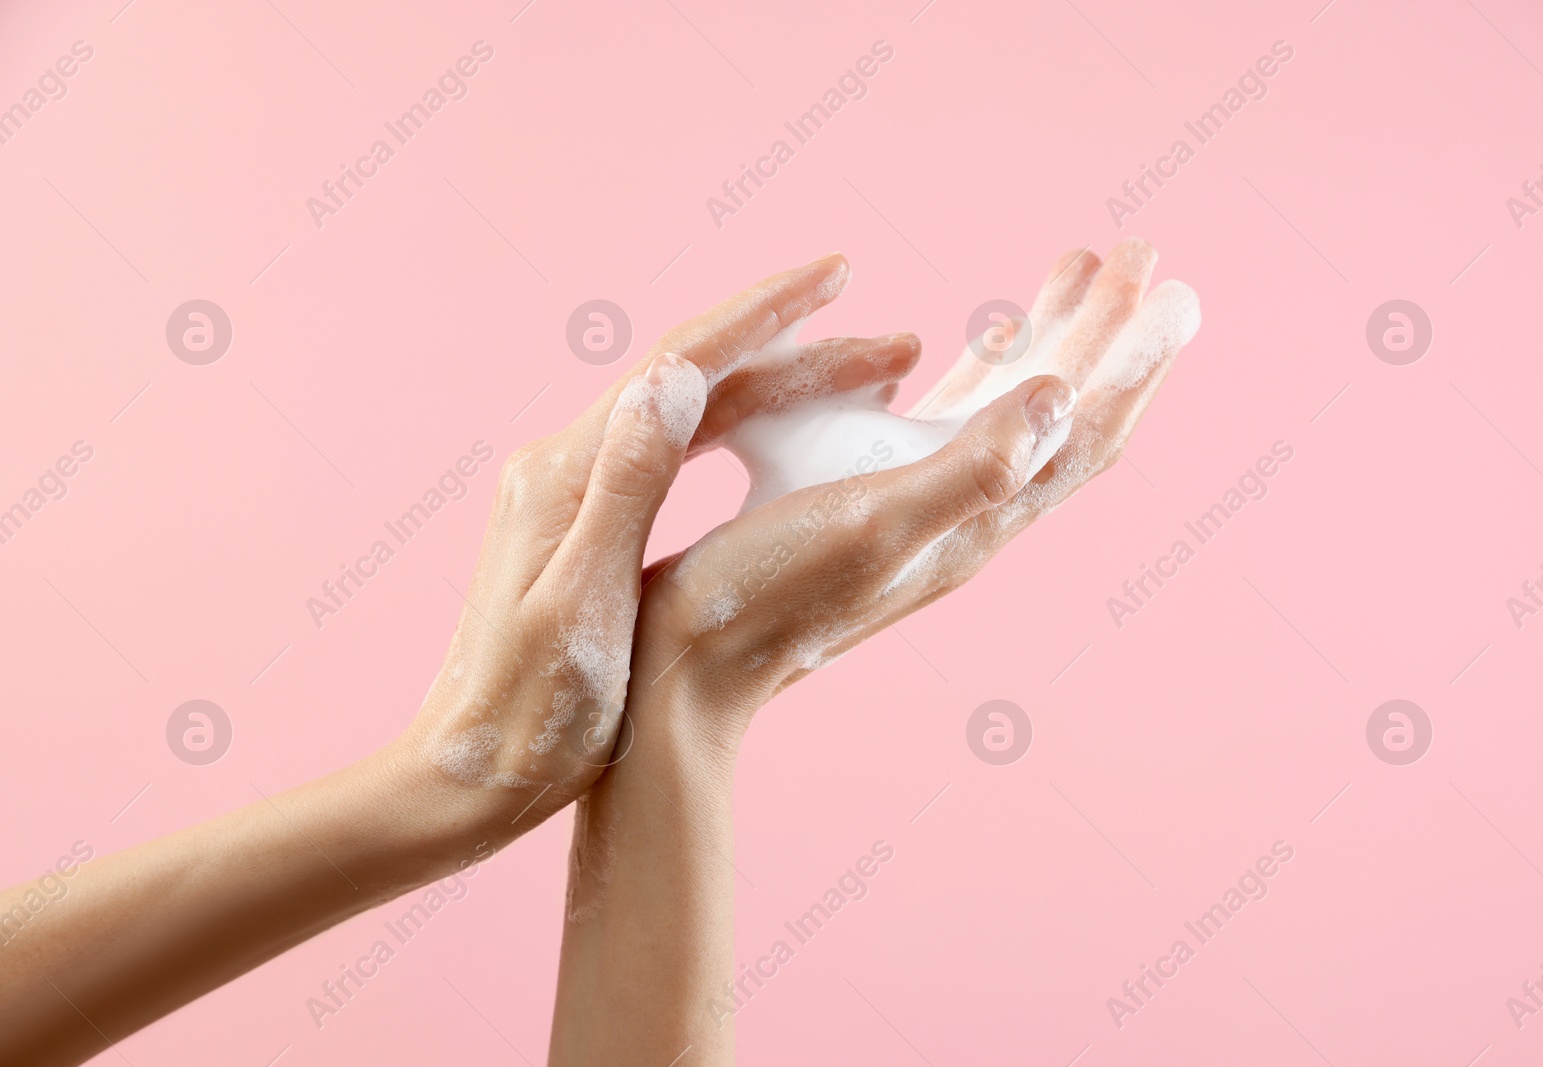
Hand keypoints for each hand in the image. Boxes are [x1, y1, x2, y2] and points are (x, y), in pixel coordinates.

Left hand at [389, 254, 920, 823]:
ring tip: (866, 383)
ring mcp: (575, 488)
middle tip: (894, 348)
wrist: (468, 774)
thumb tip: (670, 376)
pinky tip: (782, 435)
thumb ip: (625, 489)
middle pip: (695, 379)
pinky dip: (741, 431)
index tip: (836, 277)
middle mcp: (568, 463)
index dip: (763, 316)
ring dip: (779, 387)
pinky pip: (678, 450)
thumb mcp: (581, 604)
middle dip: (796, 351)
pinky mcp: (585, 519)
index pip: (679, 366)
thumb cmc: (529, 713)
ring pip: (692, 411)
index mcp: (569, 474)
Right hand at [636, 237, 1198, 729]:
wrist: (692, 665)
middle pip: (1065, 412)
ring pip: (1016, 409)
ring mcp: (930, 507)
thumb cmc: (769, 593)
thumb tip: (1063, 394)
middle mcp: (969, 514)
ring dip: (1052, 339)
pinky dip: (984, 370)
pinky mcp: (885, 500)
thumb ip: (974, 466)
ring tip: (1075, 271)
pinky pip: (960, 421)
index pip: (1087, 434)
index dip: (1135, 361)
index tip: (1172, 285)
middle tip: (1137, 253)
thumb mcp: (876, 523)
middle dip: (1106, 331)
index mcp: (978, 517)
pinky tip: (978, 341)